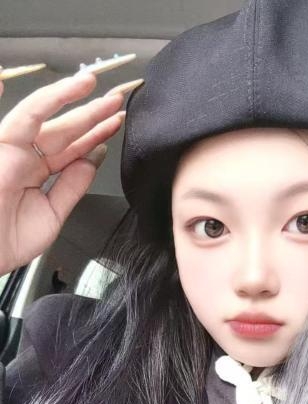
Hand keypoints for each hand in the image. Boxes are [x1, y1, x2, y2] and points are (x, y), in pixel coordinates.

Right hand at [0, 67, 127, 275]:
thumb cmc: (8, 241)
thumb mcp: (52, 214)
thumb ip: (71, 186)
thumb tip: (92, 160)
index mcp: (36, 172)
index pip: (71, 148)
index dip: (95, 134)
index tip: (116, 122)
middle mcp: (23, 156)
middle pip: (62, 129)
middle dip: (90, 113)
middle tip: (116, 100)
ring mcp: (8, 150)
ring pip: (39, 115)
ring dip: (63, 96)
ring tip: (88, 82)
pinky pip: (15, 119)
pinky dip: (17, 101)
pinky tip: (6, 77)